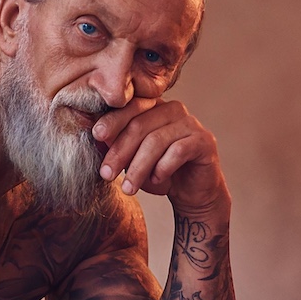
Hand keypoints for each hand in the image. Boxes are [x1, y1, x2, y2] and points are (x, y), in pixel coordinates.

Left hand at [92, 97, 228, 215]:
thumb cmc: (157, 172)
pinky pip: (178, 151)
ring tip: (128, 188)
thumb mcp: (131, 160)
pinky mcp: (204, 140)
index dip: (112, 121)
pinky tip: (157, 180)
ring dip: (138, 168)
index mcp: (153, 107)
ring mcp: (190, 123)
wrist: (190, 192)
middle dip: (120, 152)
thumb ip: (117, 147)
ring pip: (156, 141)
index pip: (130, 107)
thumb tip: (97, 140)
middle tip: (107, 174)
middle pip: (140, 125)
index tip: (96, 136)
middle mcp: (172, 109)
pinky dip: (163, 168)